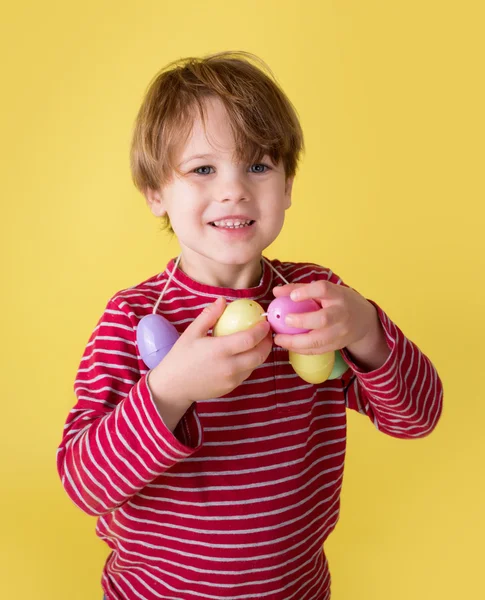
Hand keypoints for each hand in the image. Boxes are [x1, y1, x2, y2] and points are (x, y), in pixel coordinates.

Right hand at [149, 297, 272, 409]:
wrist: (173, 386)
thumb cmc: (181, 357)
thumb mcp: (192, 333)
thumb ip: (209, 316)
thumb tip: (222, 300)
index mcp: (220, 350)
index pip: (249, 339)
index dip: (261, 330)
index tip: (265, 322)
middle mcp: (229, 367)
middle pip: (259, 354)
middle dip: (267, 342)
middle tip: (266, 333)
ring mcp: (231, 380)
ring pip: (255, 365)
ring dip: (261, 353)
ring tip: (258, 342)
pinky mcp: (231, 388)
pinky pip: (247, 373)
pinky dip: (250, 363)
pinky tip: (245, 354)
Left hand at [272, 281, 384, 362]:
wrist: (364, 320)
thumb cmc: (339, 301)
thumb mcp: (326, 291)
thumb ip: (301, 289)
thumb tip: (276, 292)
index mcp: (337, 295)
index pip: (324, 289)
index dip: (307, 292)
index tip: (293, 296)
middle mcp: (341, 313)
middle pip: (323, 319)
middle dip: (302, 321)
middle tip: (286, 320)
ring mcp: (341, 332)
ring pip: (319, 340)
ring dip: (296, 342)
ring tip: (279, 339)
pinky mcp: (337, 345)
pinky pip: (317, 350)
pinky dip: (300, 350)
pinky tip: (288, 345)